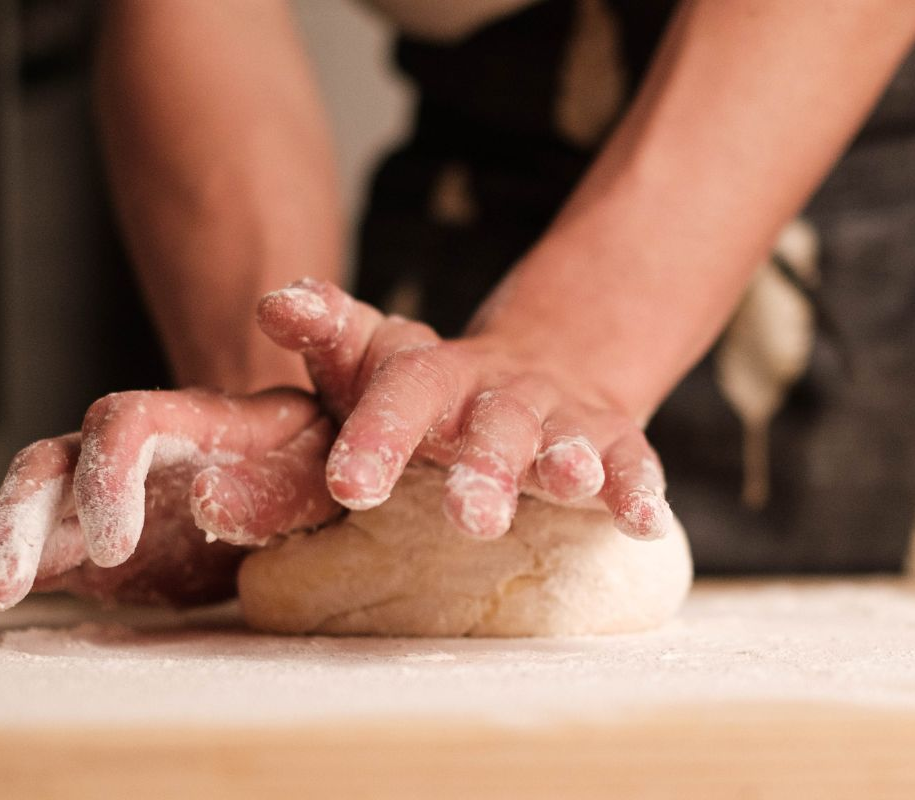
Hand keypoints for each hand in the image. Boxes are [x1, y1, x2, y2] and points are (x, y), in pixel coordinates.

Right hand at [0, 387, 338, 611]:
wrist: (301, 480)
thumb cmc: (313, 462)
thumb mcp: (315, 467)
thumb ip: (274, 489)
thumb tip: (208, 501)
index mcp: (189, 423)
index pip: (129, 422)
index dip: (109, 474)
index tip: (115, 542)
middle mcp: (131, 452)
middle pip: (57, 462)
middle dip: (20, 516)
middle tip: (2, 581)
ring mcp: (102, 495)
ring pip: (29, 499)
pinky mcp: (90, 543)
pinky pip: (32, 544)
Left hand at [256, 279, 672, 540]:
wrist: (544, 364)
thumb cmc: (435, 387)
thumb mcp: (376, 358)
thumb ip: (326, 332)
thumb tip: (271, 300)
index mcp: (436, 380)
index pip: (405, 396)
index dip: (378, 436)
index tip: (349, 486)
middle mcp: (500, 396)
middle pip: (495, 425)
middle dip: (485, 467)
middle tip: (468, 517)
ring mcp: (561, 420)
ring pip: (568, 440)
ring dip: (570, 462)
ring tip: (571, 481)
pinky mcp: (614, 443)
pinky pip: (632, 462)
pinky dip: (637, 489)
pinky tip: (643, 520)